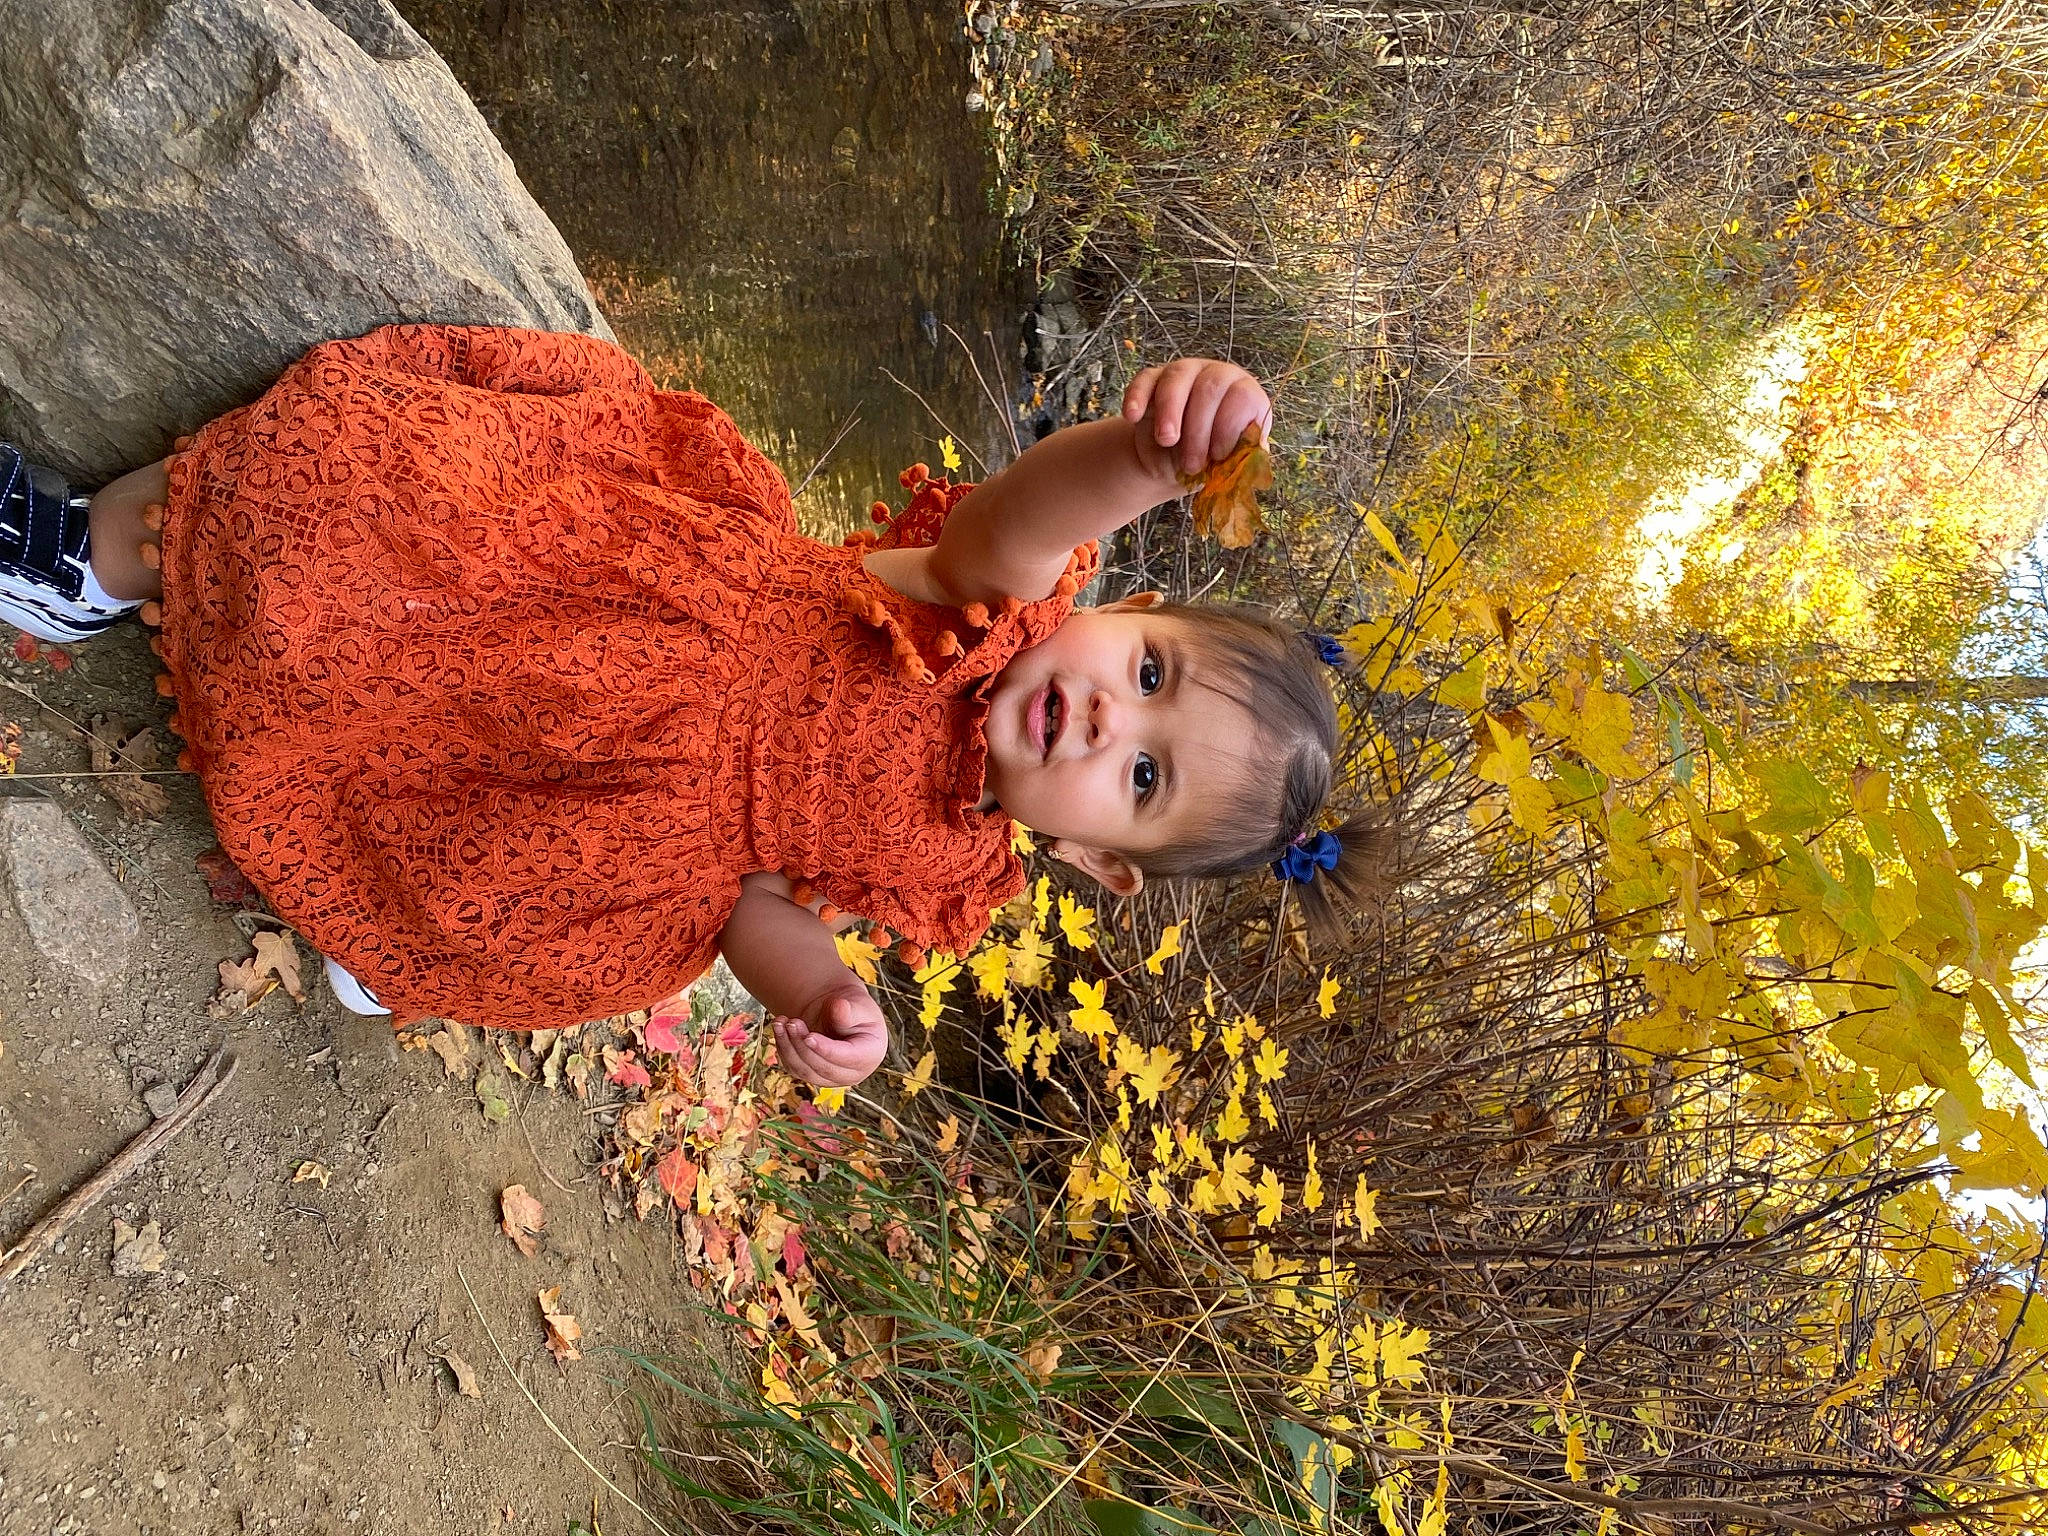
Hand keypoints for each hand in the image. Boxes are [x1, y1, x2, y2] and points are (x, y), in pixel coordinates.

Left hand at [773, 985, 888, 1087]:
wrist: (840, 1013)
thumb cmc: (853, 1008)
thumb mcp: (857, 1004)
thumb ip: (848, 1009)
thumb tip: (839, 1007)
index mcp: (870, 1055)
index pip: (847, 1058)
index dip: (827, 1050)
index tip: (809, 1036)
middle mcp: (852, 1073)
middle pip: (823, 1068)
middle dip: (803, 1046)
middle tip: (792, 1021)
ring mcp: (831, 1078)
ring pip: (805, 1070)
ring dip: (789, 1047)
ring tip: (781, 1021)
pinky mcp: (813, 1076)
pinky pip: (794, 1068)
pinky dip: (784, 1049)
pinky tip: (779, 1029)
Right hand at [1122, 358, 1272, 478]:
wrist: (1173, 464)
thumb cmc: (1208, 462)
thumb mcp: (1227, 466)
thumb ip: (1241, 459)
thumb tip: (1252, 454)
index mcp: (1244, 396)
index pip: (1244, 397)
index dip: (1230, 427)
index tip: (1218, 456)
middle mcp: (1217, 377)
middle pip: (1210, 387)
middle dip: (1198, 429)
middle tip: (1191, 464)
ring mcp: (1185, 374)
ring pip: (1178, 378)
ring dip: (1170, 412)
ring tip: (1166, 440)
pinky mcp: (1153, 380)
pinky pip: (1144, 380)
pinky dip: (1137, 397)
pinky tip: (1132, 417)